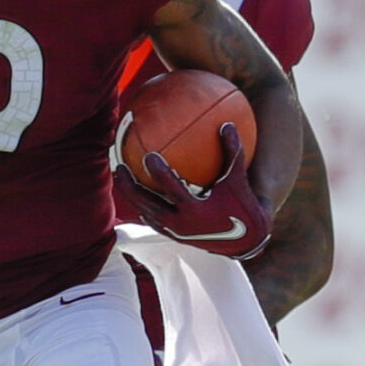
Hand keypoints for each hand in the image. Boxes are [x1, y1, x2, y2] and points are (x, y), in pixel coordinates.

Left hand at [116, 124, 272, 258]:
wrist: (245, 241)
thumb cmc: (242, 205)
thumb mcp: (238, 180)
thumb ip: (233, 152)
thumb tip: (228, 124)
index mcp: (196, 211)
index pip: (173, 191)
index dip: (160, 174)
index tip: (149, 156)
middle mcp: (181, 224)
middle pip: (148, 204)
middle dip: (131, 186)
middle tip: (120, 166)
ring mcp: (174, 232)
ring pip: (145, 211)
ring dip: (131, 194)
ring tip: (120, 174)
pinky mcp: (173, 235)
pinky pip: (152, 217)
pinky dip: (142, 203)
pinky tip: (134, 188)